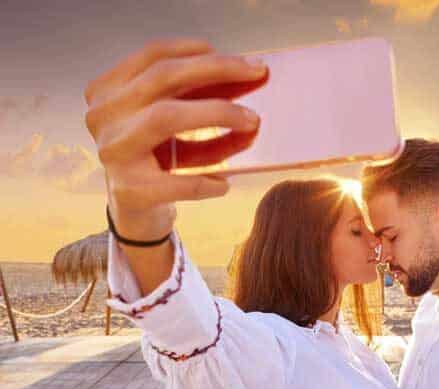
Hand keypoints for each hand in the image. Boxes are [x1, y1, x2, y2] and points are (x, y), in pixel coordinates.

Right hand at [84, 38, 267, 235]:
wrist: (135, 212)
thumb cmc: (161, 158)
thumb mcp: (174, 121)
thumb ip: (200, 97)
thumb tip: (249, 76)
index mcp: (108, 91)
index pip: (153, 56)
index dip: (197, 51)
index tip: (240, 57)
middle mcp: (103, 116)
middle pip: (162, 77)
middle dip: (217, 70)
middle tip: (259, 73)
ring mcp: (113, 152)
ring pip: (165, 117)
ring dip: (217, 113)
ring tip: (253, 122)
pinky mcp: (129, 191)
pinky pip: (178, 181)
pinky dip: (206, 181)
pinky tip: (224, 184)